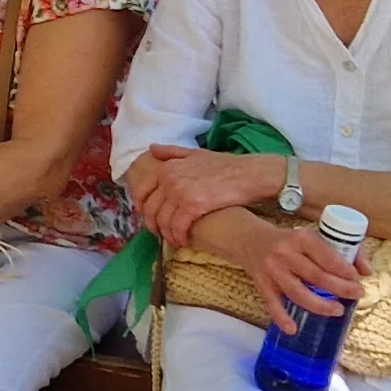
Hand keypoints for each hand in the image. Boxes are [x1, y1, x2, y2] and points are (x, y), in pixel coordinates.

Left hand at [130, 145, 283, 246]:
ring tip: (174, 239)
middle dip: (153, 225)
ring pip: (162, 221)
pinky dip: (179, 237)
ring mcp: (180, 192)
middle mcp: (169, 178)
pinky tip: (184, 241)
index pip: (141, 191)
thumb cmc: (226, 165)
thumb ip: (172, 152)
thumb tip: (152, 148)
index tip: (148, 217)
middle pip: (150, 209)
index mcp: (167, 167)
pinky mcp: (193, 206)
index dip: (141, 208)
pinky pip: (177, 227)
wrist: (250, 174)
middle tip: (160, 233)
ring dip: (167, 234)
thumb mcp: (196, 153)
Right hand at [222, 209, 367, 337]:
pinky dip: (282, 317)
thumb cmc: (288, 241)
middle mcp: (285, 253)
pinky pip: (272, 304)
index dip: (343, 269)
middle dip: (340, 287)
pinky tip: (293, 329)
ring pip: (297, 292)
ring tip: (338, 311)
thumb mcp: (311, 238)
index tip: (358, 278)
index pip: (326, 255)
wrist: (249, 239)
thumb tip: (367, 271)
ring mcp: (272, 270)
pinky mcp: (262, 284)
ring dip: (319, 304)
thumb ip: (341, 251)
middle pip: (316, 275)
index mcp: (300, 238)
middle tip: (356, 295)